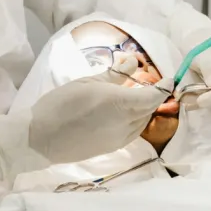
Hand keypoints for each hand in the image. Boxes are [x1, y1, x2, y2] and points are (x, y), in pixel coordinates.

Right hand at [0, 56, 167, 180]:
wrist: (40, 138)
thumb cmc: (63, 103)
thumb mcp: (88, 82)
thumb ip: (114, 74)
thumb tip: (133, 62)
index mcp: (121, 104)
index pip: (152, 97)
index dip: (164, 87)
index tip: (170, 78)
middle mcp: (124, 124)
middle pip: (148, 110)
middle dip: (152, 97)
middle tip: (148, 82)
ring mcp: (118, 140)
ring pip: (141, 122)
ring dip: (143, 109)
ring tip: (135, 95)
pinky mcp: (109, 149)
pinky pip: (131, 132)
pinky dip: (134, 120)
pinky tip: (123, 112)